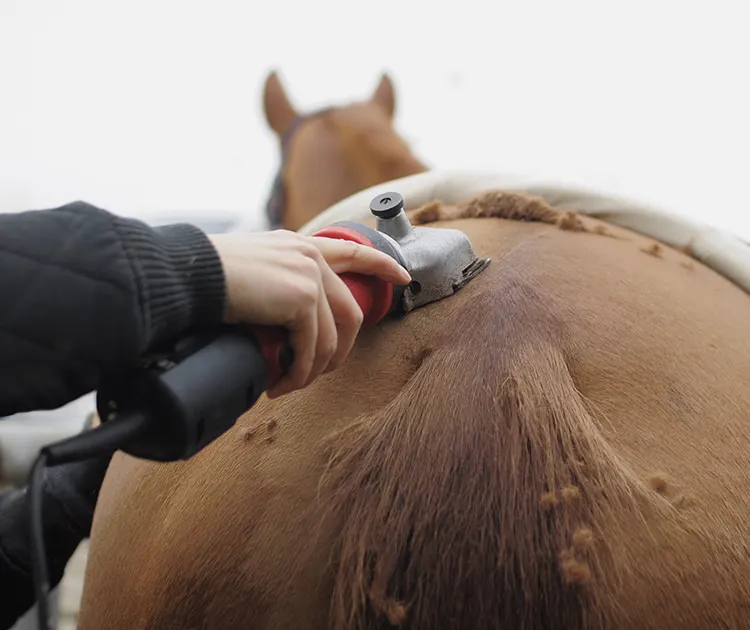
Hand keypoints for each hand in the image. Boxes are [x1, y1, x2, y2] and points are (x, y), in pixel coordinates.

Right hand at [209, 230, 410, 397]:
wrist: (189, 274)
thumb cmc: (209, 276)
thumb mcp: (255, 269)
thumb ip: (280, 282)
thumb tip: (288, 323)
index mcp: (303, 245)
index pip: (356, 251)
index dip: (383, 265)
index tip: (403, 277)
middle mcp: (312, 256)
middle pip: (350, 313)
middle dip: (339, 352)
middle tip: (316, 374)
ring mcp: (310, 276)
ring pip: (330, 338)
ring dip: (313, 370)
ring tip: (291, 384)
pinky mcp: (301, 298)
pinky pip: (311, 348)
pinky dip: (300, 372)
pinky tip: (282, 383)